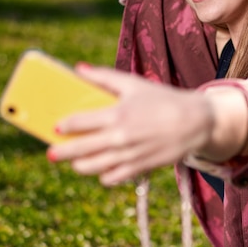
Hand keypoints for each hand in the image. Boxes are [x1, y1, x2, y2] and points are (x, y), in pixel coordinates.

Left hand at [47, 65, 214, 185]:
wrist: (195, 122)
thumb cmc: (164, 100)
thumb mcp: (134, 84)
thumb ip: (105, 77)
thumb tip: (79, 69)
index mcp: (117, 114)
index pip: (79, 122)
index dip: (64, 126)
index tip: (55, 127)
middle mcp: (120, 137)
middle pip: (80, 149)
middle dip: (61, 152)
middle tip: (52, 152)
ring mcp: (129, 155)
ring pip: (93, 167)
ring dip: (79, 165)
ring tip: (76, 161)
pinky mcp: (140, 168)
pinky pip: (112, 177)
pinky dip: (104, 175)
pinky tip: (102, 168)